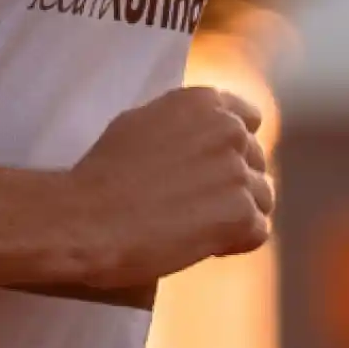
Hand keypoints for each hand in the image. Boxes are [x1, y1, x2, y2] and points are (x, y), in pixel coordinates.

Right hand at [64, 88, 273, 293]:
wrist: (86, 219)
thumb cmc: (101, 175)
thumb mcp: (140, 124)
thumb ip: (182, 126)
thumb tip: (200, 141)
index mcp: (204, 102)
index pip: (248, 120)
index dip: (232, 149)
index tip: (210, 171)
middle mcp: (229, 129)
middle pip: (256, 162)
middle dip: (233, 185)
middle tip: (195, 208)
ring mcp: (238, 171)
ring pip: (262, 198)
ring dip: (237, 216)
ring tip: (196, 229)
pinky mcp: (241, 213)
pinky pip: (257, 232)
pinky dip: (233, 243)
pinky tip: (200, 245)